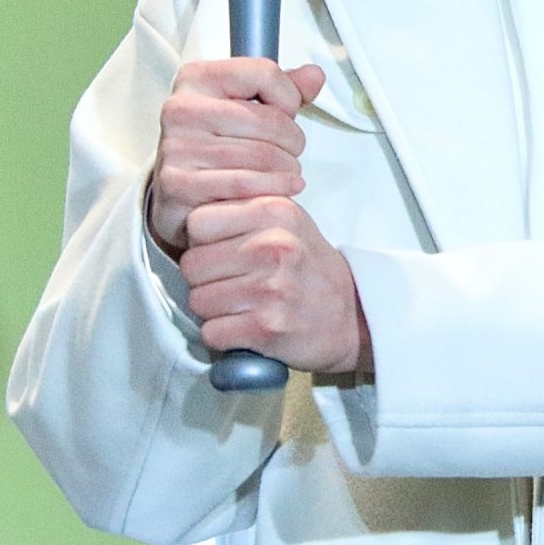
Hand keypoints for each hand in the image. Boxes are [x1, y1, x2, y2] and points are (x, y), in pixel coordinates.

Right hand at [149, 59, 325, 255]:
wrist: (181, 194)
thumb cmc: (217, 146)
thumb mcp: (248, 108)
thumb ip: (284, 90)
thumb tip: (314, 75)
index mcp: (196, 78)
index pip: (265, 73)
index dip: (290, 96)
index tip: (287, 113)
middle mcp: (182, 109)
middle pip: (270, 120)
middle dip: (294, 141)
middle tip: (291, 153)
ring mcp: (177, 147)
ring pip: (262, 156)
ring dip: (287, 169)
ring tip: (286, 172)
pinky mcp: (179, 184)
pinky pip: (246, 185)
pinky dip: (274, 190)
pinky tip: (282, 191)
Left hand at [180, 195, 371, 375]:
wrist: (353, 313)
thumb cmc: (309, 267)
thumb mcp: (285, 220)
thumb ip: (243, 208)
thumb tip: (190, 208)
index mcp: (274, 211)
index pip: (198, 222)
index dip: (202, 241)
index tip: (221, 251)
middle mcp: (273, 246)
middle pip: (192, 265)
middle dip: (204, 279)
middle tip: (233, 283)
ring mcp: (270, 288)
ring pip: (198, 301)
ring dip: (213, 309)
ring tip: (241, 304)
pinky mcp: (266, 328)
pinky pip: (212, 332)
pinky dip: (223, 336)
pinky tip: (244, 326)